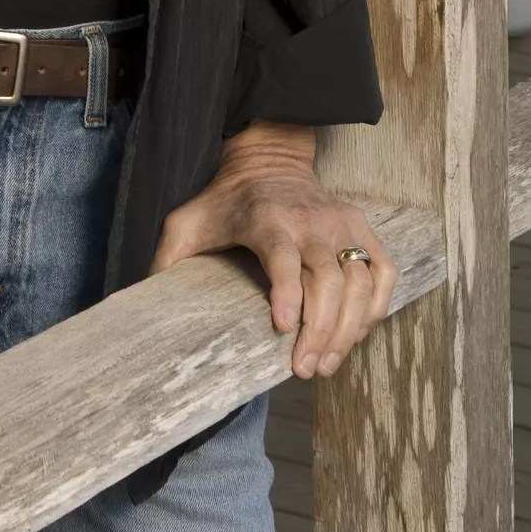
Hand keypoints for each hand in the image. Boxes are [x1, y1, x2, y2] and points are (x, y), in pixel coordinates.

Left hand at [149, 120, 395, 378]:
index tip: (282, 327)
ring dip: (348, 330)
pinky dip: (377, 306)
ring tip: (326, 364)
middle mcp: (310, 221)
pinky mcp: (361, 228)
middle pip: (327, 282)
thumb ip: (169, 257)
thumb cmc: (225, 201)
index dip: (287, 292)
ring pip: (358, 283)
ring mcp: (341, 224)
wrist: (268, 161)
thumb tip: (148, 301)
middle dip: (319, 331)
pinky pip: (382, 271)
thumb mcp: (187, 221)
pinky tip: (358, 334)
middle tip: (305, 369)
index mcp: (268, 218)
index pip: (283, 257)